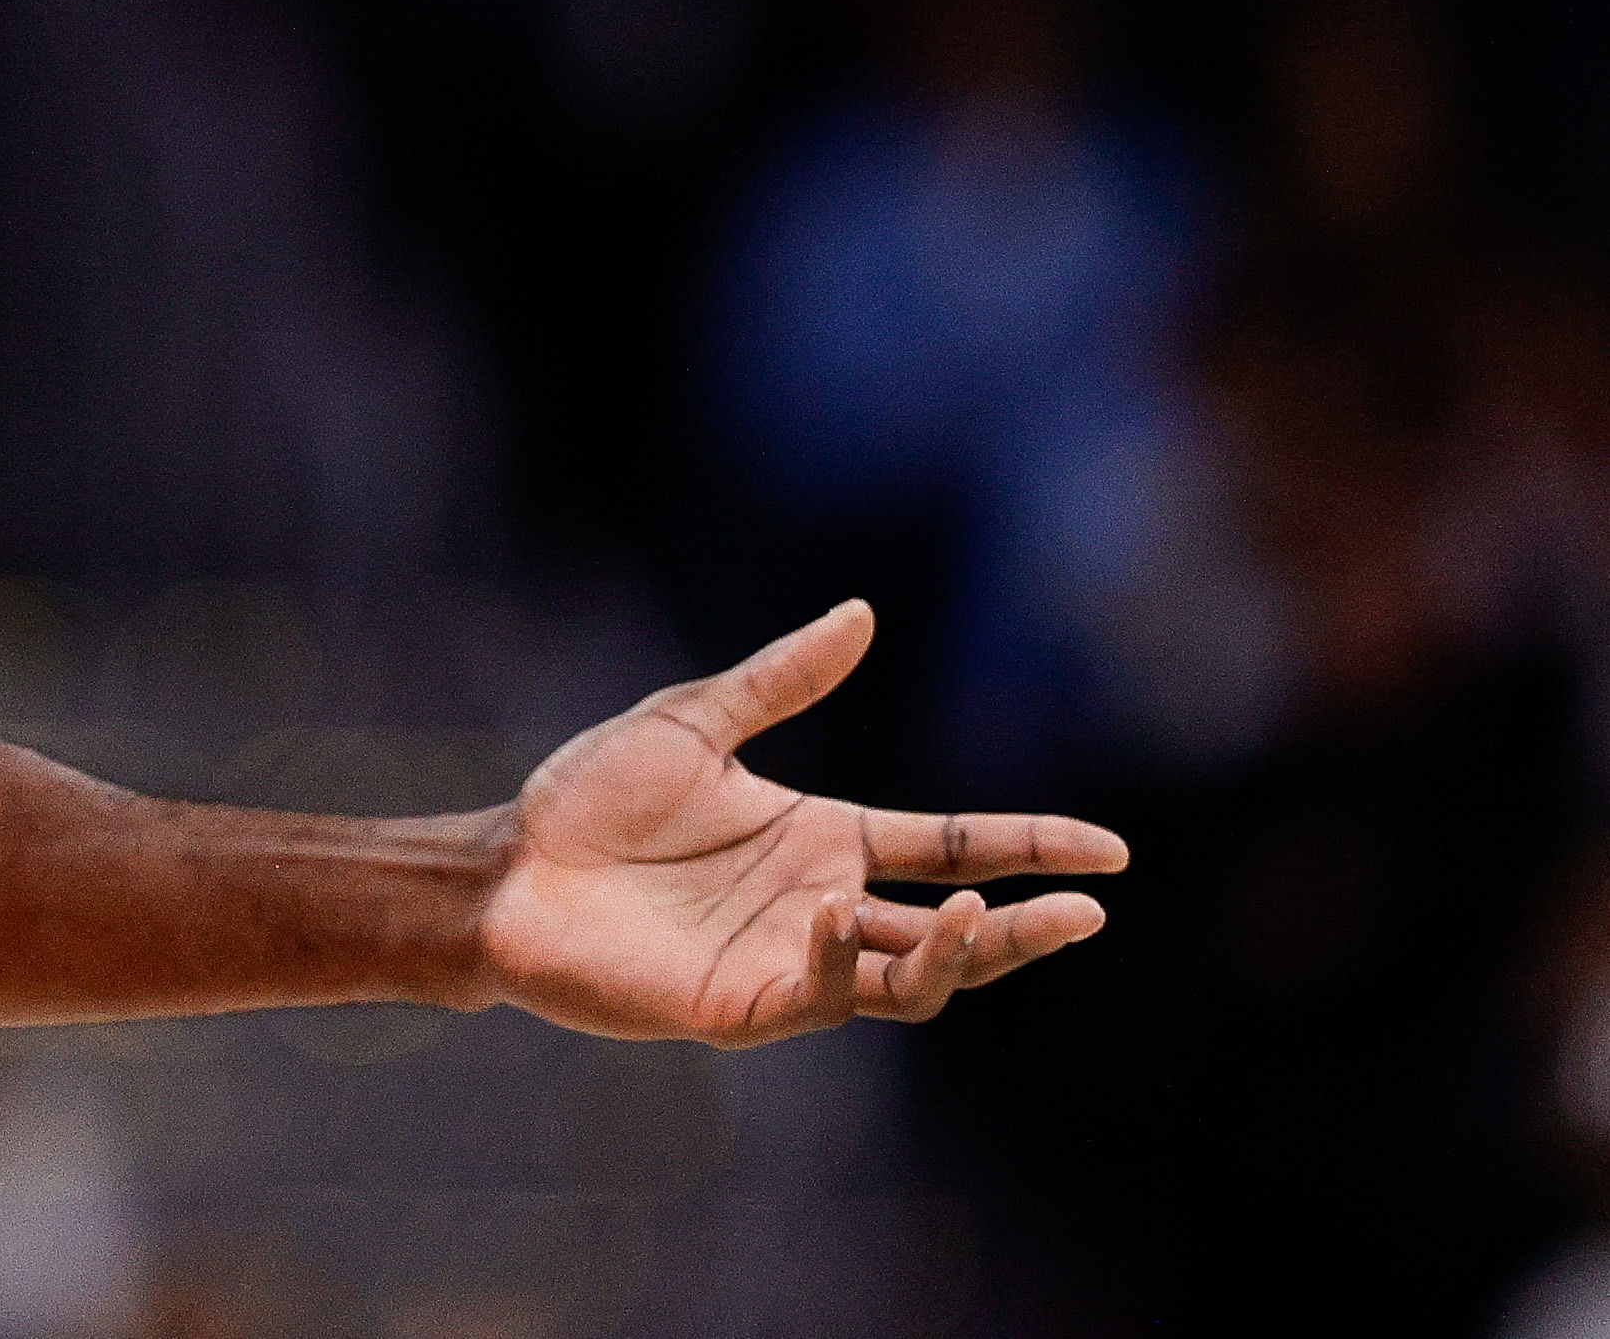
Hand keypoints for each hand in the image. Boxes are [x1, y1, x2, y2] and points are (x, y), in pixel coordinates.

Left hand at [476, 599, 1125, 1045]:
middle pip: (953, 926)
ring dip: (955, 953)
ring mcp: (789, 960)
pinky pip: (825, 995)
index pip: (952, 846)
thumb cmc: (588, 799)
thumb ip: (782, 679)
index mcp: (824, 839)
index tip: (1110, 850)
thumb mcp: (693, 723)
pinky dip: (848, 957)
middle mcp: (822, 905)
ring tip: (980, 913)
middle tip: (1089, 912)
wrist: (508, 866)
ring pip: (910, 979)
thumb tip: (862, 613)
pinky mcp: (744, 1004)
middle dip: (1025, 927)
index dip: (1030, 847)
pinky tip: (839, 909)